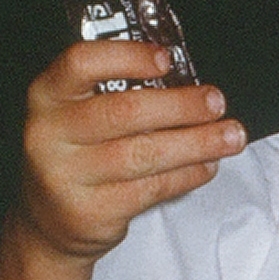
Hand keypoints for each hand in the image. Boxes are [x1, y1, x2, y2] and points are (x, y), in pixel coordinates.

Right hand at [10, 40, 247, 263]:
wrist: (49, 221)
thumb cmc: (78, 155)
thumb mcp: (79, 114)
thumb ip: (118, 94)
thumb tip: (187, 84)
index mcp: (48, 94)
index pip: (82, 63)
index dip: (128, 57)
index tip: (167, 59)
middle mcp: (49, 132)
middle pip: (124, 112)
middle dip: (180, 106)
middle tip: (215, 102)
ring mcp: (67, 175)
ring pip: (143, 154)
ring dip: (196, 143)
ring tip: (230, 136)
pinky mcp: (91, 211)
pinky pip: (151, 188)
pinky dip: (186, 175)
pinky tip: (207, 165)